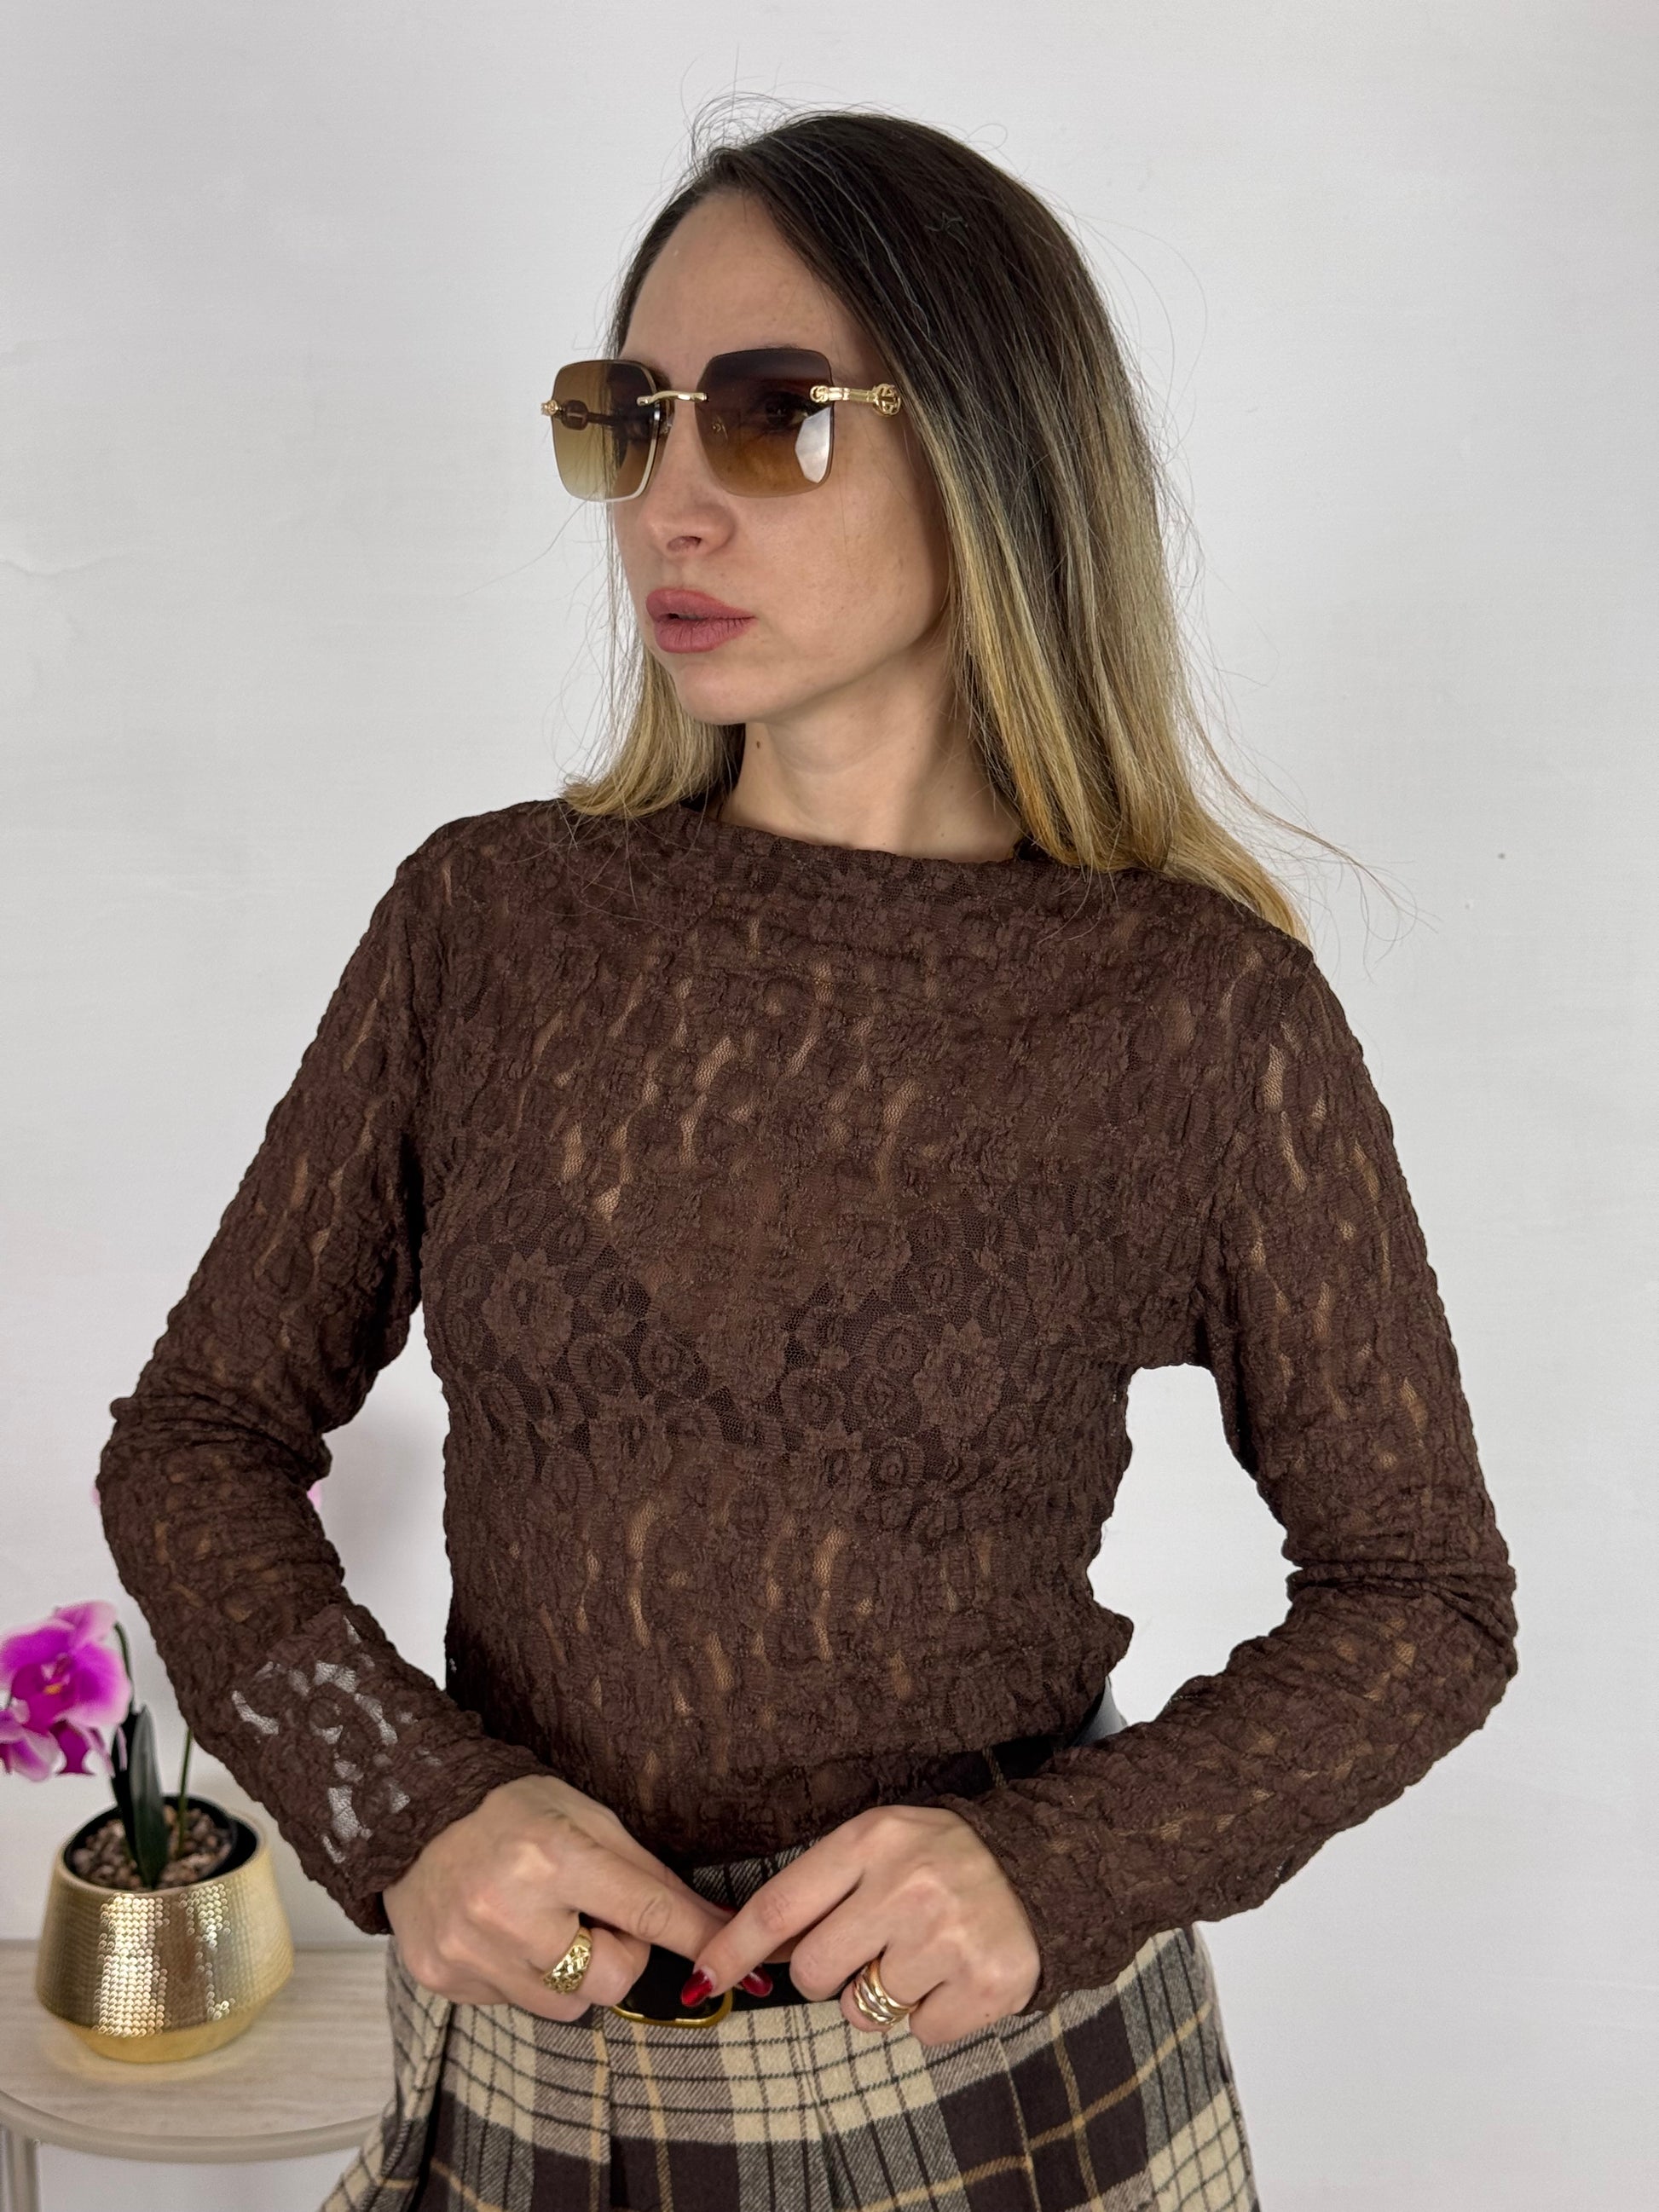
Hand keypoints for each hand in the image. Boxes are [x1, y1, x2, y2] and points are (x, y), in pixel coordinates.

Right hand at [380, 1773, 741, 2020]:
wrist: (414, 1810)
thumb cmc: (513, 1808)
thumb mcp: (588, 1819)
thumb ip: (648, 1876)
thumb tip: (713, 1924)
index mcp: (555, 1857)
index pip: (647, 1913)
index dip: (696, 1939)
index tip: (736, 1965)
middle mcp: (511, 1911)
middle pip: (612, 1978)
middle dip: (621, 1953)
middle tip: (596, 1915)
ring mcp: (472, 1952)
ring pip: (566, 2004)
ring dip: (573, 1971)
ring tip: (544, 1921)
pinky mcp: (444, 1978)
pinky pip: (515, 2003)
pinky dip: (524, 1975)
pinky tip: (502, 1931)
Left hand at [678, 1804, 1040, 2045]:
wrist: (1040, 1864)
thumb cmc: (939, 1859)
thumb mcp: (877, 1846)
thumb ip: (817, 1890)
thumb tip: (748, 1950)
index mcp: (870, 1841)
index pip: (779, 1908)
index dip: (732, 1950)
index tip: (701, 1980)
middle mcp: (906, 1884)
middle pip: (814, 1973)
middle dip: (829, 1975)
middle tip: (868, 1948)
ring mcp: (948, 1935)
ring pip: (864, 2010)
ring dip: (881, 1995)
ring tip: (920, 1954)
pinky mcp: (985, 1983)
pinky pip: (918, 2032)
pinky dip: (929, 2014)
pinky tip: (953, 1973)